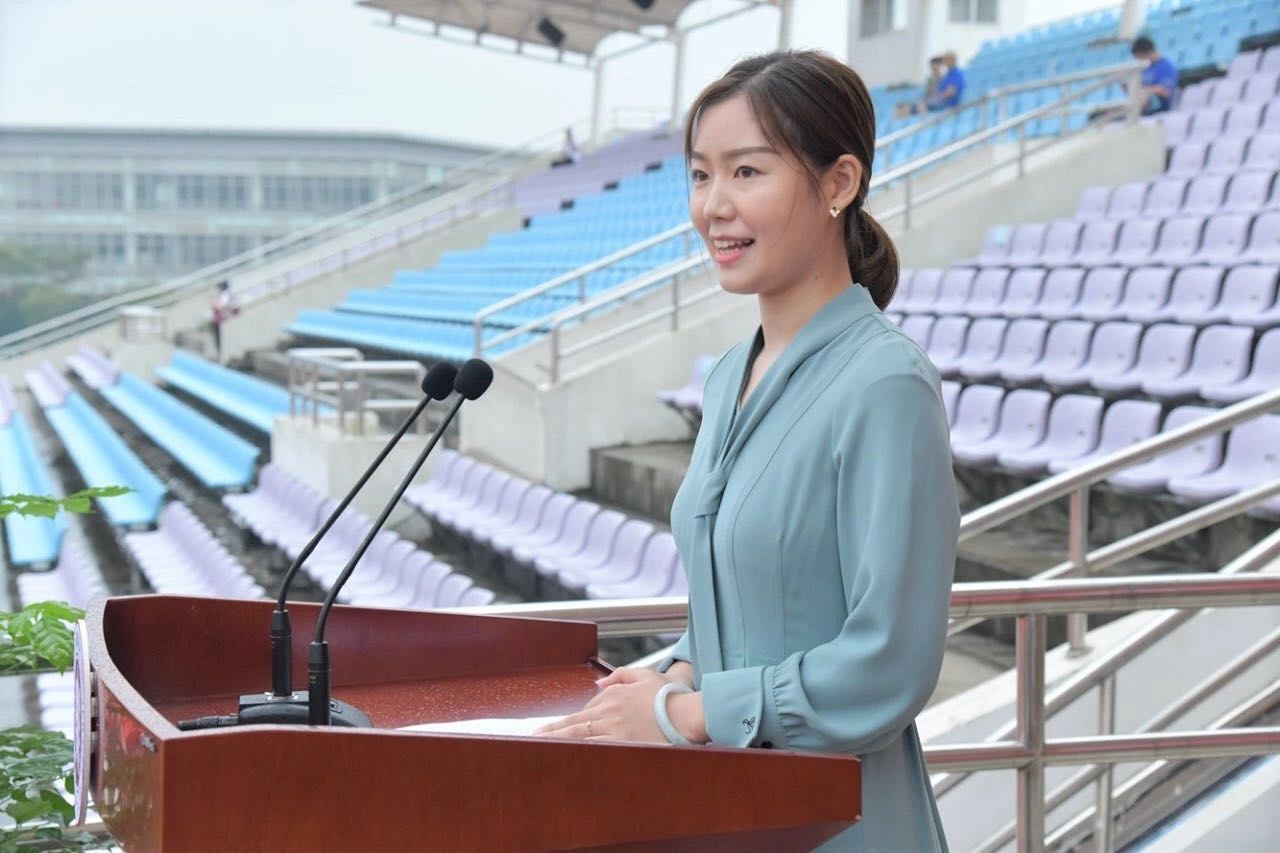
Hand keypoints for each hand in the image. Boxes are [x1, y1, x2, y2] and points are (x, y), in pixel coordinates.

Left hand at [532, 668, 705, 743]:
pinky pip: (596, 752)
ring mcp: (615, 731)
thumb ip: (620, 676)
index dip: (566, 721)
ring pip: (579, 739)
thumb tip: (597, 682)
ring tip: (539, 749)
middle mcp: (609, 713)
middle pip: (573, 724)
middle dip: (550, 732)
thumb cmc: (670, 695)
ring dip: (558, 744)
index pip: (583, 710)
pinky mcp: (623, 746)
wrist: (688, 713)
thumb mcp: (644, 676)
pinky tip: (565, 760)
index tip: (550, 729)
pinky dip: (578, 755)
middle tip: (531, 738)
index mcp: (613, 696)